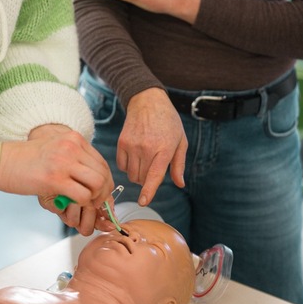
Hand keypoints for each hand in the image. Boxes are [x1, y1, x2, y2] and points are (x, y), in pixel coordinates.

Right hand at [0, 124, 113, 236]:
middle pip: (103, 173)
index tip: (99, 193)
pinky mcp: (55, 179)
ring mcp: (64, 162)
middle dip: (103, 192)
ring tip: (82, 203)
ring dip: (94, 199)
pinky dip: (81, 204)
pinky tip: (71, 203)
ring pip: (97, 184)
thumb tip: (92, 176)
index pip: (101, 162)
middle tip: (93, 203)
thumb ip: (74, 157)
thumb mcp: (54, 148)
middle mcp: (72, 146)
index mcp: (73, 138)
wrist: (1, 161)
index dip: (105, 181)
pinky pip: (83, 195)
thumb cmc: (25, 159)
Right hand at [117, 87, 186, 204]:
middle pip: (142, 178)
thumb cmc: (168, 122)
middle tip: (153, 166)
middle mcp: (147, 148)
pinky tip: (134, 157)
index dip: (149, 190)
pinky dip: (127, 167)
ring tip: (145, 160)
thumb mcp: (181, 141)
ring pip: (131, 174)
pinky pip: (121, 166)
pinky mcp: (122, 142)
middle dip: (147, 179)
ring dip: (138, 174)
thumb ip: (179, 164)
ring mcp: (132, 145)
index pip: (155, 174)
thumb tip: (180, 184)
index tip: (143, 202)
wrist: (147, 101)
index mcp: (164, 148)